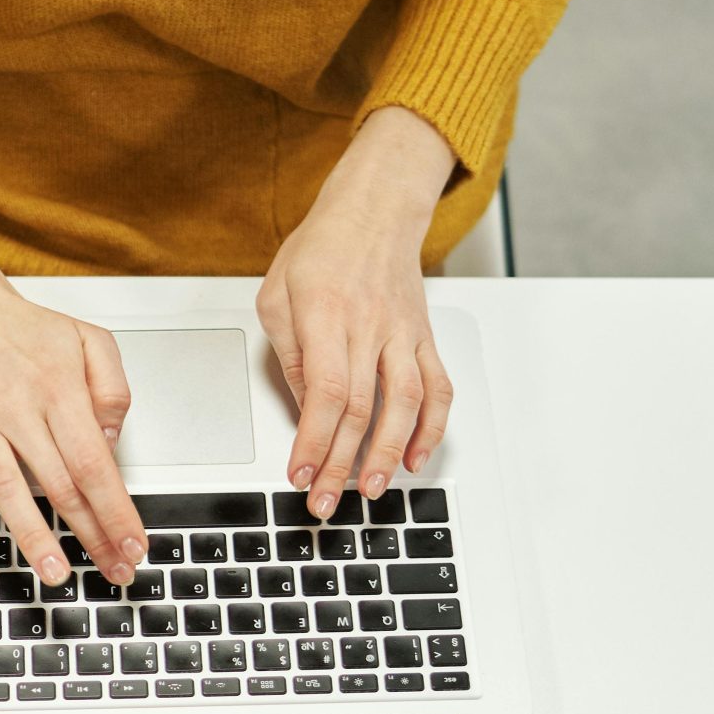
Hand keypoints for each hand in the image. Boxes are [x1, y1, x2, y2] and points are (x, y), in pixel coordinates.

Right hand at [0, 171, 145, 585]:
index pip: (95, 465)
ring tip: (55, 573)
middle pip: (60, 487)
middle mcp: (16, 411)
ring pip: (6, 491)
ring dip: (32, 537)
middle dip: (91, 536)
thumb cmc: (23, 329)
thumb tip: (111, 441)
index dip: (117, 512)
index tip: (133, 545)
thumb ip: (113, 388)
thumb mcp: (89, 339)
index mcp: (58, 390)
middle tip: (112, 571)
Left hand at [256, 105, 459, 519]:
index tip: (301, 475)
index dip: (315, 440)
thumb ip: (288, 354)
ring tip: (371, 492)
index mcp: (326, 312)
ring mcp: (403, 333)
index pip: (325, 390)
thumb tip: (303, 411)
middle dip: (341, 464)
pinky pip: (437, 388)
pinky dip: (431, 428)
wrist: (374, 211)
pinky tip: (415, 458)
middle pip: (360, 408)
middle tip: (325, 502)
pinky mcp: (423, 338)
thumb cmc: (321, 250)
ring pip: (404, 403)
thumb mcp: (277, 294)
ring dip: (387, 454)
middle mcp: (370, 325)